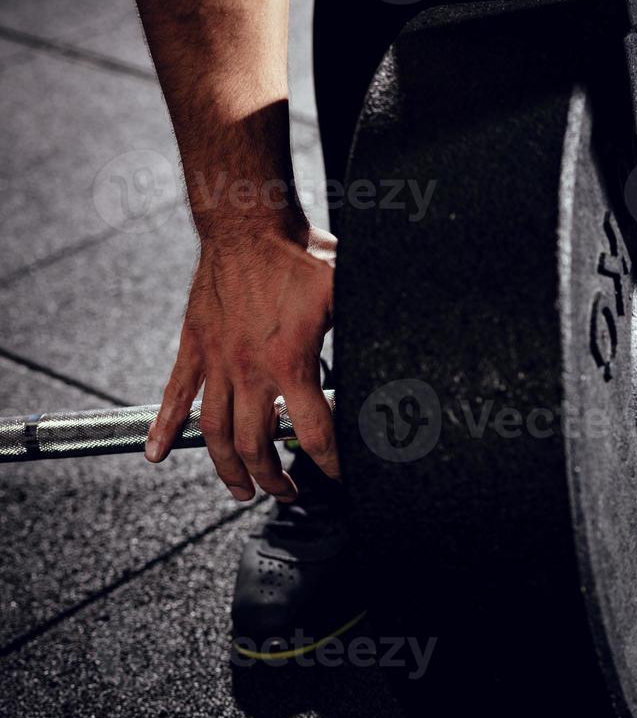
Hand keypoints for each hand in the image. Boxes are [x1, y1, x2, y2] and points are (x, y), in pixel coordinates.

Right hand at [145, 223, 338, 501]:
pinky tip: (156, 454)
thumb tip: (400, 336)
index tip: (339, 477)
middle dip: (273, 478)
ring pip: (215, 432)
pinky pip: (175, 395)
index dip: (329, 462)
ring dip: (228, 469)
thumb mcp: (345, 292)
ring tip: (242, 491)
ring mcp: (217, 361)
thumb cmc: (299, 255)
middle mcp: (249, 369)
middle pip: (257, 445)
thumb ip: (364, 324)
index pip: (314, 431)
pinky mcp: (194, 347)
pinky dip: (163, 427)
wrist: (248, 224)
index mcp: (290, 362)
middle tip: (287, 492)